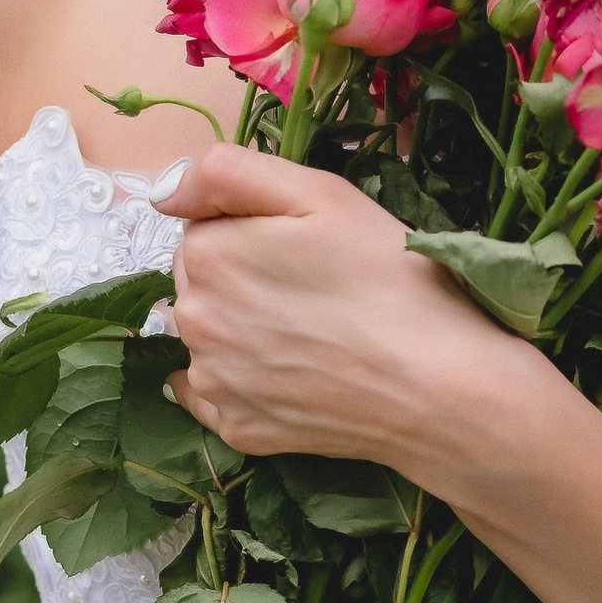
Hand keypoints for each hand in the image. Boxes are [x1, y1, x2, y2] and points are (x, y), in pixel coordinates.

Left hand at [158, 145, 509, 466]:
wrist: (438, 387)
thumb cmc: (390, 278)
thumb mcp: (322, 193)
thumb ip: (230, 173)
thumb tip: (164, 190)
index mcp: (207, 254)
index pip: (207, 228)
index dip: (256, 232)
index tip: (307, 248)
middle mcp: (192, 320)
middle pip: (203, 282)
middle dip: (244, 279)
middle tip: (319, 290)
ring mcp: (213, 381)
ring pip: (210, 337)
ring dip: (242, 331)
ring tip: (314, 336)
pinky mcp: (236, 429)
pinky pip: (218, 396)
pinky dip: (243, 385)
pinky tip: (291, 377)